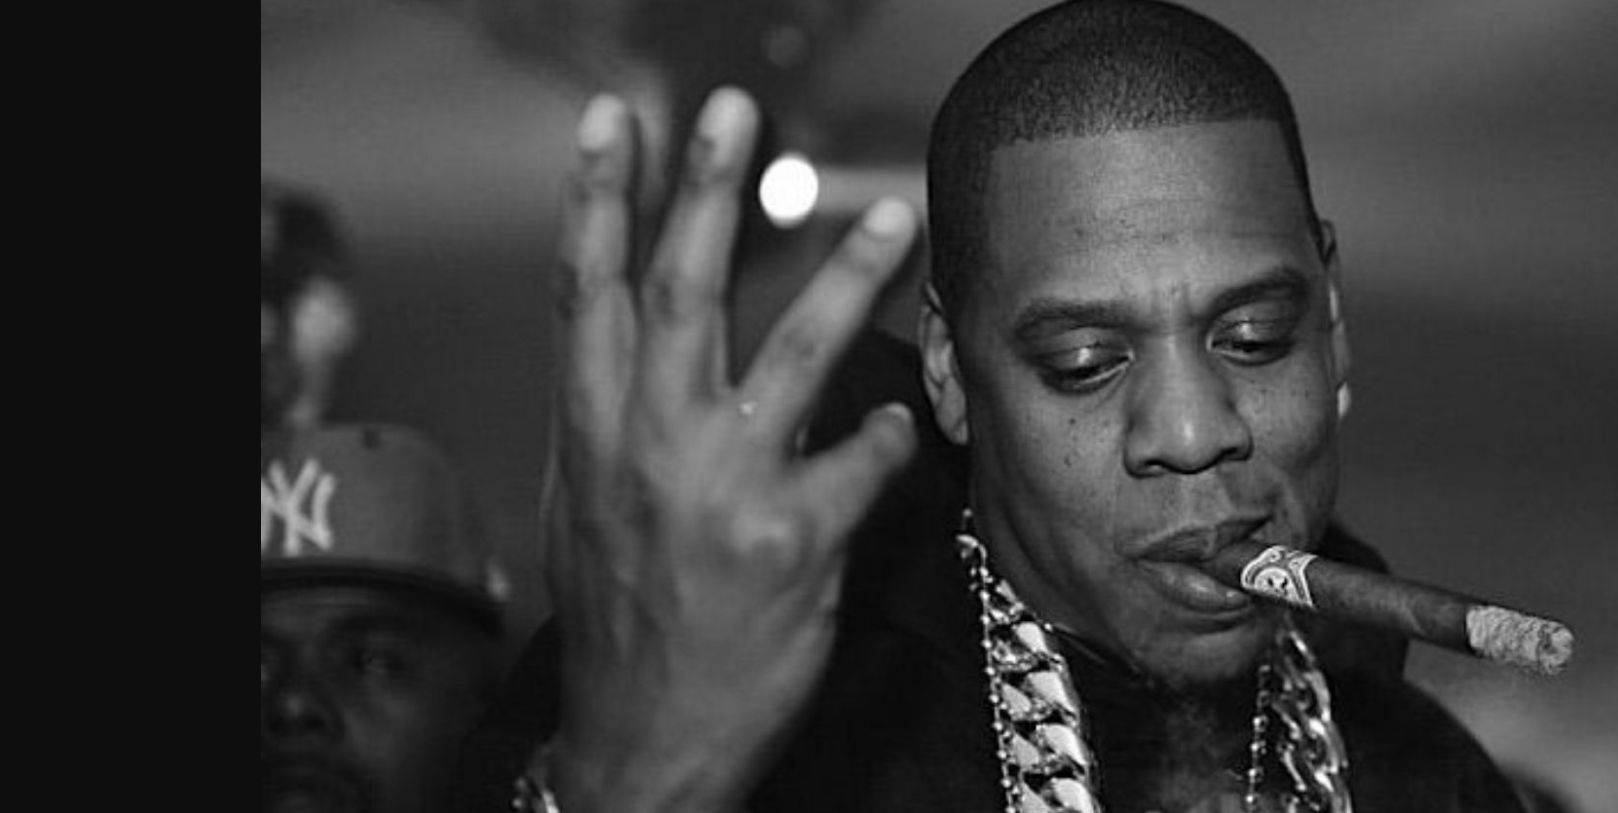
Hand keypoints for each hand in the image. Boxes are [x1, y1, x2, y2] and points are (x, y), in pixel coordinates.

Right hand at [543, 88, 919, 811]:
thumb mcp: (585, 506)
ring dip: (849, 275)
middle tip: (738, 110)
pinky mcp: (793, 540)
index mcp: (591, 430)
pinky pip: (865, 458)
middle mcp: (648, 444)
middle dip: (711, 188)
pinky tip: (905, 424)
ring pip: (793, 351)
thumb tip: (628, 334)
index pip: (586, 290)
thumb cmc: (622, 617)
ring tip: (896, 219)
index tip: (615, 123)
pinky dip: (892, 433)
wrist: (644, 740)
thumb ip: (611, 416)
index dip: (599, 197)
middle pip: (680, 288)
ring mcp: (722, 489)